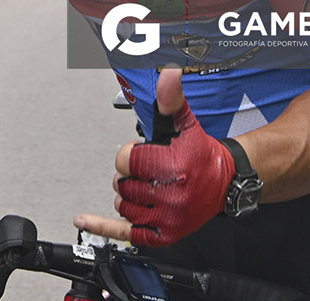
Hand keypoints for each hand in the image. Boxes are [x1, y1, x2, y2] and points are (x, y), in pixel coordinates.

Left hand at [74, 67, 233, 246]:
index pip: (127, 161)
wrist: (225, 183)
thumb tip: (168, 74)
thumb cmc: (201, 154)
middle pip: (123, 183)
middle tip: (149, 170)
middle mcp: (172, 195)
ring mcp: (168, 218)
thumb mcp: (186, 123)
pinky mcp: (164, 235)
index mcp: (174, 167)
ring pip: (123, 204)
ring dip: (128, 194)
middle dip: (130, 174)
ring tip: (147, 186)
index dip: (130, 154)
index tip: (143, 153)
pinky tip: (83, 220)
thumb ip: (171, 100)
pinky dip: (102, 226)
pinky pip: (126, 233)